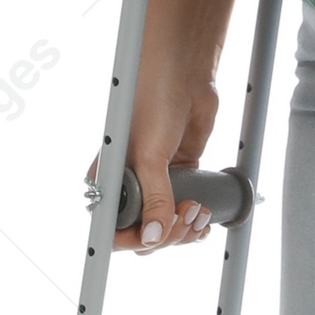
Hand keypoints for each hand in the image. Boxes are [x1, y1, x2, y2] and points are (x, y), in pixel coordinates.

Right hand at [87, 66, 220, 255]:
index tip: (155, 237)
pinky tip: (205, 216)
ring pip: (167, 227)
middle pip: (145, 234)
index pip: (114, 230)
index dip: (135, 240)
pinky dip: (194, 220)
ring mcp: (156, 184)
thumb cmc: (151, 102)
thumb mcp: (150, 155)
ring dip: (185, 229)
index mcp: (110, 183)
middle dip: (168, 233)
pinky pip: (183, 212)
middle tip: (186, 213)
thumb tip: (155, 236)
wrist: (183, 74)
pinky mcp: (180, 177)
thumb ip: (154, 198)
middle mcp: (129, 187)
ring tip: (198, 210)